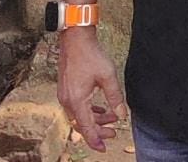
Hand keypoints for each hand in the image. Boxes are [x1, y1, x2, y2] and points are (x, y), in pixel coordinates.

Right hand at [57, 28, 126, 150]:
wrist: (75, 40)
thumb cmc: (91, 55)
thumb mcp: (108, 76)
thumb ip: (115, 97)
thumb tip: (122, 114)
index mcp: (77, 101)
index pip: (86, 127)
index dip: (95, 139)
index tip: (103, 148)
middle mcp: (67, 101)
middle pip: (82, 124)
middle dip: (98, 130)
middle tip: (113, 133)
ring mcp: (65, 96)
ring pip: (80, 116)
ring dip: (95, 119)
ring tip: (112, 118)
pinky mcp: (66, 90)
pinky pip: (77, 107)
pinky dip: (89, 111)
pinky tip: (100, 109)